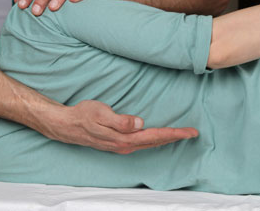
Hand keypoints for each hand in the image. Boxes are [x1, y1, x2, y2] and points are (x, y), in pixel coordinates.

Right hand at [39, 100, 198, 153]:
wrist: (66, 126)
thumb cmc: (83, 116)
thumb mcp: (100, 113)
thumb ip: (120, 120)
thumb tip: (140, 123)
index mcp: (124, 138)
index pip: (155, 136)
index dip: (174, 134)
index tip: (190, 132)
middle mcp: (125, 145)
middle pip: (156, 142)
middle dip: (175, 137)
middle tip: (193, 133)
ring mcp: (122, 146)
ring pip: (150, 144)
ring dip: (166, 139)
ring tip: (181, 134)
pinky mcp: (118, 144)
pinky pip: (142, 143)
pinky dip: (155, 140)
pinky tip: (158, 137)